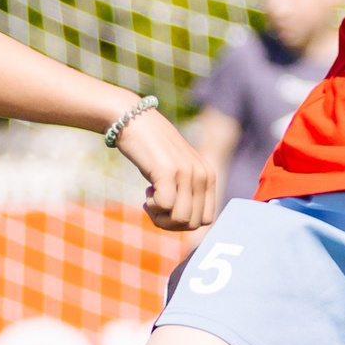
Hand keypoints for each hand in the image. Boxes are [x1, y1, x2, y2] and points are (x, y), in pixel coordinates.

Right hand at [115, 112, 217, 231]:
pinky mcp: (168, 171)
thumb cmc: (153, 151)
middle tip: (155, 207)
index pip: (207, 220)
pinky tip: (147, 191)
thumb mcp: (178, 172)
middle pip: (193, 224)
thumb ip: (188, 192)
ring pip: (180, 219)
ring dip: (160, 217)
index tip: (169, 209)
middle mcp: (202, 174)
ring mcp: (187, 172)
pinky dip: (152, 207)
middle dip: (171, 224)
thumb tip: (186, 224)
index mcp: (209, 176)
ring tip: (150, 199)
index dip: (185, 223)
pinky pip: (164, 206)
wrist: (135, 120)